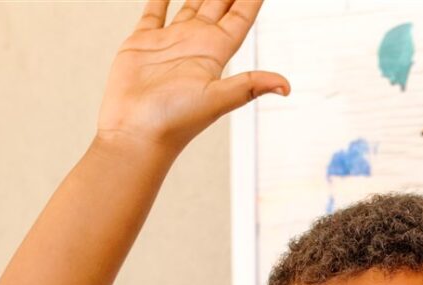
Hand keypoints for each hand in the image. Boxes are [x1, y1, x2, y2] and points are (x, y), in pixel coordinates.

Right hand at [97, 0, 288, 156]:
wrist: (135, 134)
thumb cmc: (175, 122)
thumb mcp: (216, 99)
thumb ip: (249, 86)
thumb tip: (286, 86)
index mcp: (216, 53)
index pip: (240, 16)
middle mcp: (196, 44)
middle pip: (218, 4)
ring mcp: (170, 42)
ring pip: (190, 3)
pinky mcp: (143, 44)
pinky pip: (155, 12)